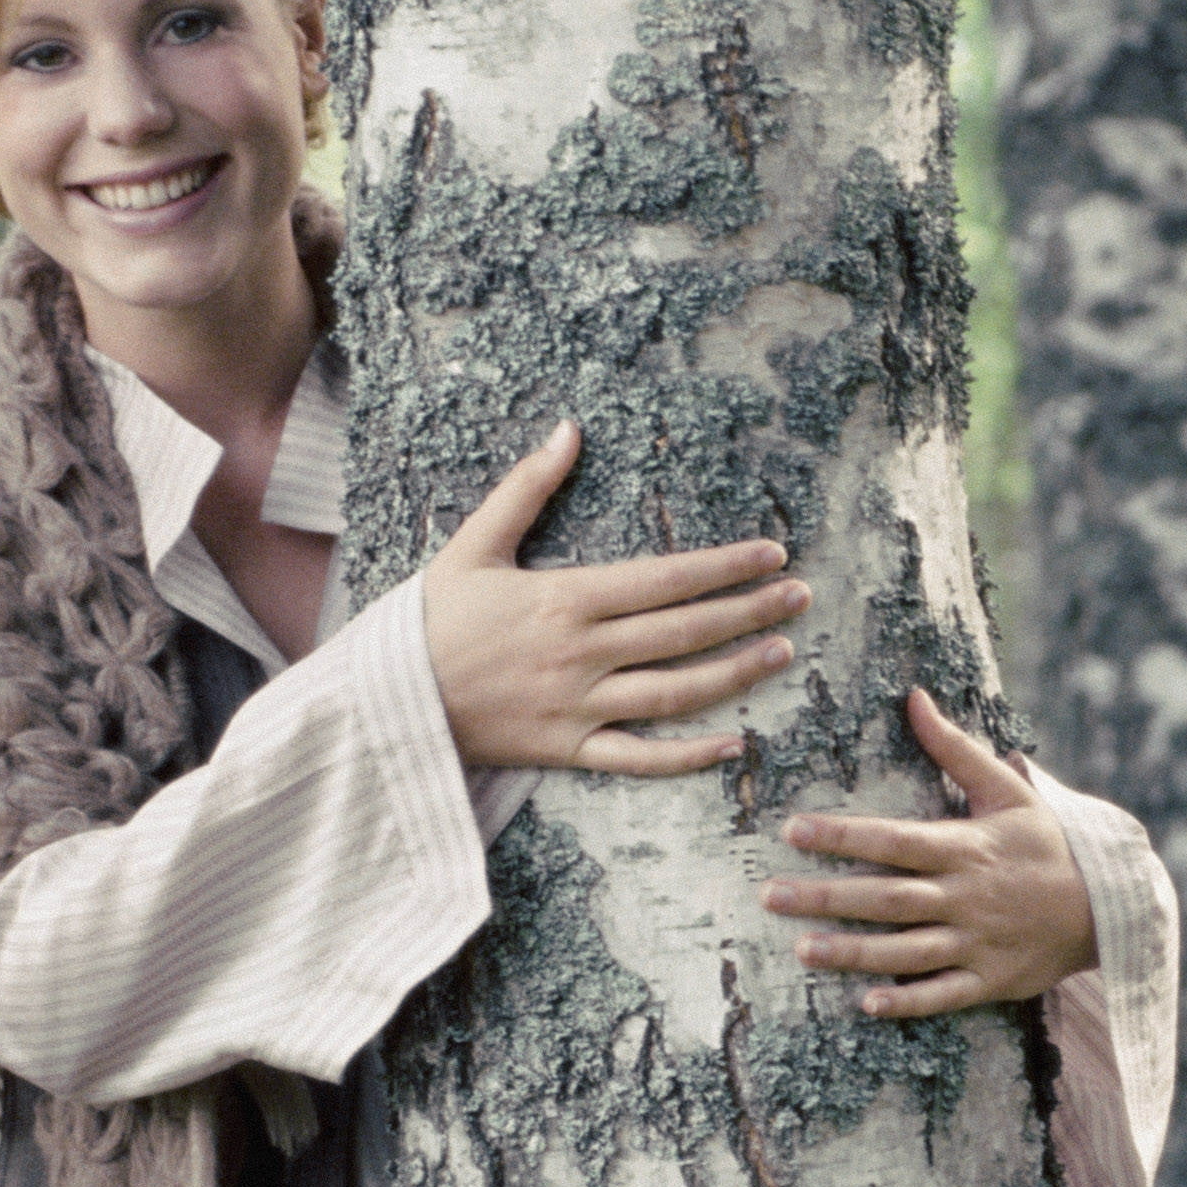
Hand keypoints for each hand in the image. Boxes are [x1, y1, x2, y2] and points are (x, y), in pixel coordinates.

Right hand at [414, 421, 809, 773]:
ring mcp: (577, 706)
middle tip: (802, 596)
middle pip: (683, 631)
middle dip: (749, 611)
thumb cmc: (430, 620)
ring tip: (782, 653)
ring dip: (735, 674)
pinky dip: (688, 756)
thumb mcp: (474, 544)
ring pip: (674, 693)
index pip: (665, 579)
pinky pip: (639, 758)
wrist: (384, 701)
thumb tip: (568, 428)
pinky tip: (735, 743)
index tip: (772, 554)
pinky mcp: (567, 751)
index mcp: (565, 598)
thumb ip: (526, 487)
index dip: (725, 566)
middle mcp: (581, 653)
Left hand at [758, 689, 1095, 1019]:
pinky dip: (908, 1001)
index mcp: (966, 847)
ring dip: (853, 953)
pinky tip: (866, 1003)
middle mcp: (966, 896)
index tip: (792, 830)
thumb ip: (955, 748)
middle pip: (887, 898)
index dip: (842, 836)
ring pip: (906, 950)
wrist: (1108, 904)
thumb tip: (913, 698)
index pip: (893, 840)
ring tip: (802, 950)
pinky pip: (944, 994)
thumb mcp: (1008, 789)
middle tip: (770, 895)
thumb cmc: (1047, 842)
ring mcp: (978, 941)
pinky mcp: (991, 980)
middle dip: (827, 897)